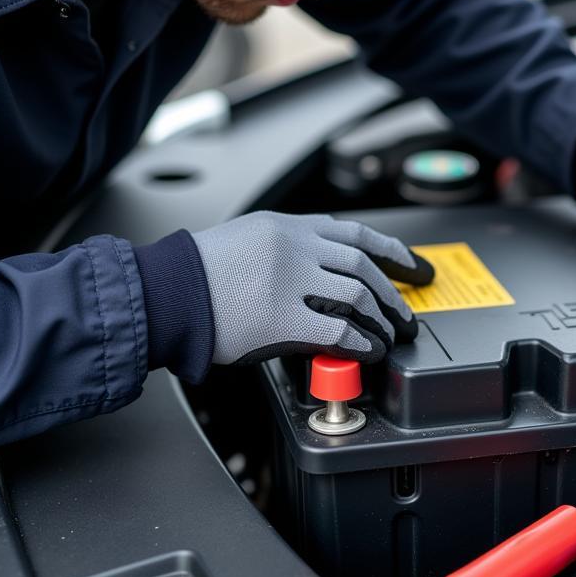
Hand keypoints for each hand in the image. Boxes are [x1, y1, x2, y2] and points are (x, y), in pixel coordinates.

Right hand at [191, 212, 433, 365]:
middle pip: (363, 265)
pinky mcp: (282, 317)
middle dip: (393, 293)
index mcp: (288, 226)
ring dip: (382, 319)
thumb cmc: (198, 273)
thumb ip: (290, 247)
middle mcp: (294, 246)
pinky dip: (361, 341)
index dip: (393, 251)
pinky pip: (338, 329)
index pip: (356, 233)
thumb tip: (329, 270)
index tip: (413, 267)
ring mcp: (289, 280)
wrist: (162, 293)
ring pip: (357, 295)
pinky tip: (369, 350)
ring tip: (391, 336)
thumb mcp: (249, 238)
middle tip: (407, 314)